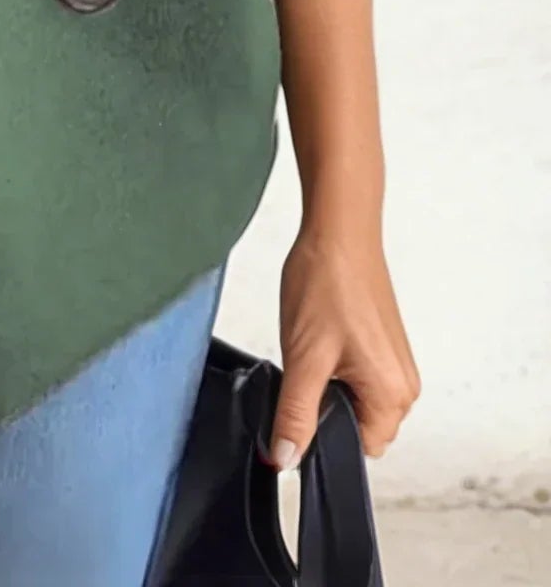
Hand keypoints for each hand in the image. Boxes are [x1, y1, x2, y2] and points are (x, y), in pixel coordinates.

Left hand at [264, 218, 421, 467]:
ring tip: (317, 345)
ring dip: (330, 385)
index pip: (357, 450)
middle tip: (308, 366)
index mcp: (393, 396)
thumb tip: (286, 460)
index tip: (301, 406)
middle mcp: (404, 385)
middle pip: (358, 428)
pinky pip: (359, 378)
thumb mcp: (303, 358)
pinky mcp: (386, 346)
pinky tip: (324, 336)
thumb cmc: (327, 283)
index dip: (322, 434)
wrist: (337, 230)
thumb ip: (295, 415)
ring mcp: (397, 364)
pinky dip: (337, 367)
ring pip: (356, 401)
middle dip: (327, 407)